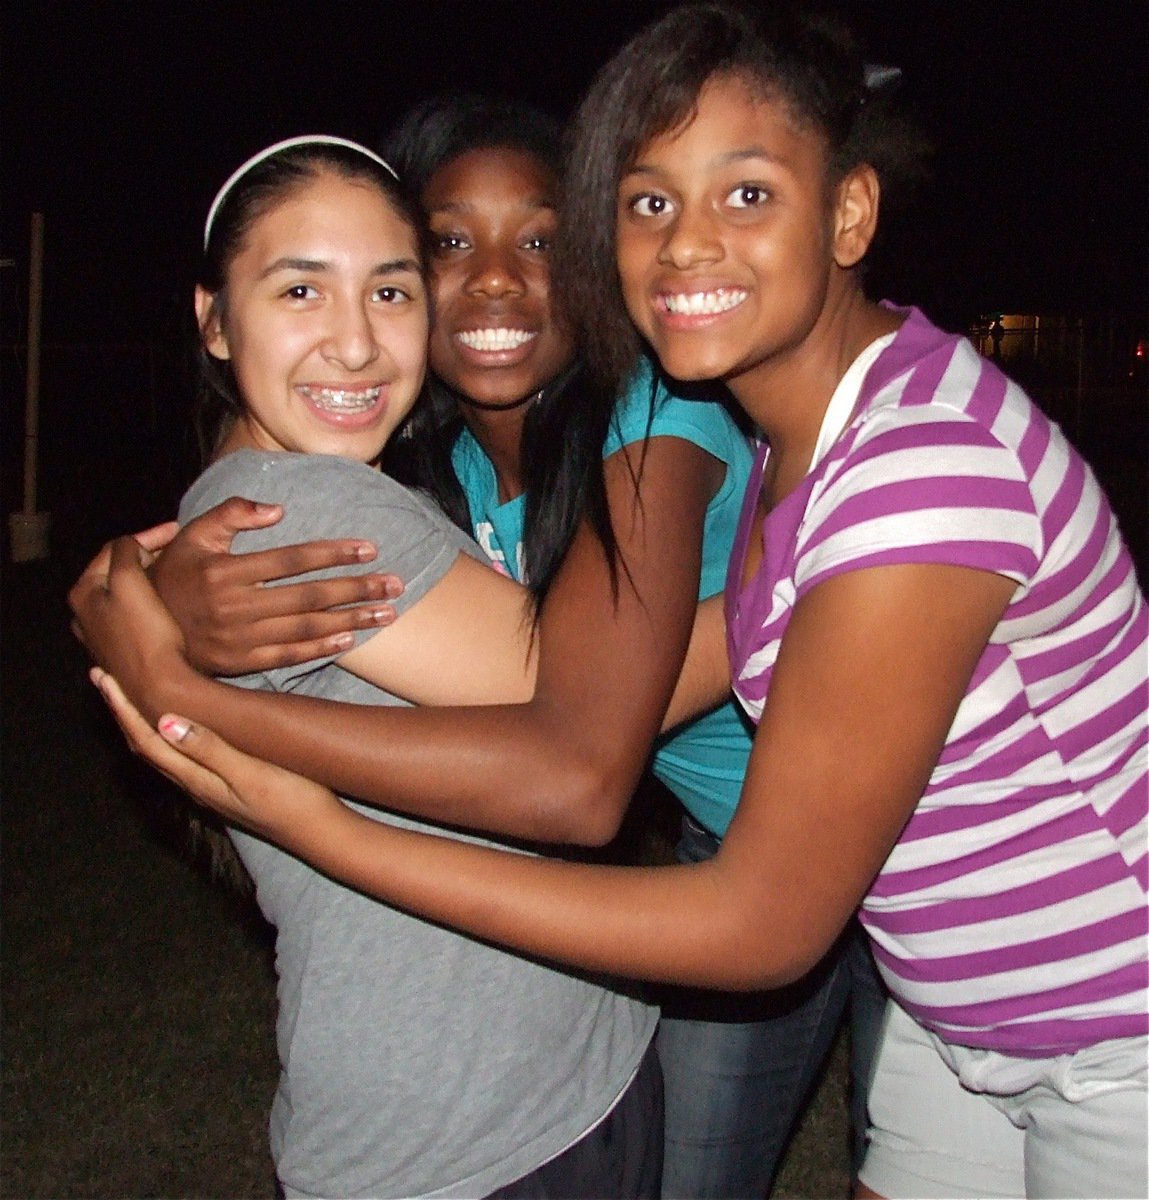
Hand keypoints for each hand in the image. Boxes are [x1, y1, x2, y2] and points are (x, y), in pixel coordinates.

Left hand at [69, 535, 192, 719]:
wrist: (159, 685)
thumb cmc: (145, 632)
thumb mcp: (131, 581)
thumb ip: (126, 552)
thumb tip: (131, 545)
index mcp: (83, 594)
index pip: (113, 550)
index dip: (146, 536)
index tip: (177, 530)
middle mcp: (86, 615)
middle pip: (118, 572)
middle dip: (147, 557)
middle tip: (177, 550)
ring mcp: (104, 636)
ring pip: (128, 593)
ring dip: (151, 579)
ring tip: (177, 571)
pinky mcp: (124, 650)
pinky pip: (137, 614)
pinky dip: (153, 601)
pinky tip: (172, 601)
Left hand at [90, 667, 344, 845]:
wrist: (320, 832)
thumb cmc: (292, 800)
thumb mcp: (250, 773)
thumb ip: (209, 749)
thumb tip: (164, 722)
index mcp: (197, 779)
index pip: (147, 740)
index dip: (122, 709)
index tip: (104, 678)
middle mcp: (196, 784)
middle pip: (146, 745)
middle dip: (123, 712)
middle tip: (105, 678)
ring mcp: (211, 787)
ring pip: (162, 752)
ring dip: (140, 722)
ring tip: (130, 697)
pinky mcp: (226, 785)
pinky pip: (181, 756)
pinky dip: (165, 733)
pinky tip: (176, 725)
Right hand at [150, 496, 405, 675]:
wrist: (140, 629)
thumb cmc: (174, 573)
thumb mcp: (192, 534)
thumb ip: (231, 514)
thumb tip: (277, 509)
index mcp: (225, 572)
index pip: (292, 560)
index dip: (333, 553)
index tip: (369, 548)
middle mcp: (235, 607)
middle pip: (309, 596)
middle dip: (357, 588)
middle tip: (396, 583)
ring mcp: (239, 640)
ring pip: (306, 627)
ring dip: (352, 620)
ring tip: (388, 612)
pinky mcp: (241, 664)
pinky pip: (288, 656)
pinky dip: (320, 647)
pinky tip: (351, 638)